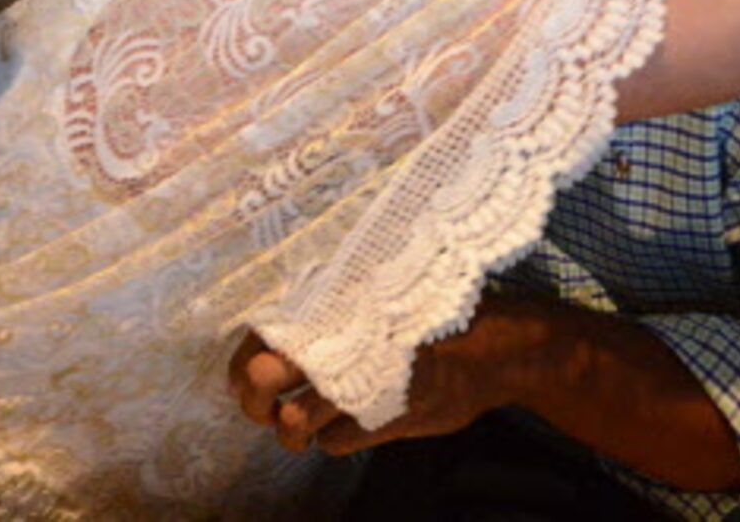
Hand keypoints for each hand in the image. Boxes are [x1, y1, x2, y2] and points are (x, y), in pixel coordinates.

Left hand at [229, 305, 518, 454]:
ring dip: (291, 430)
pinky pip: (334, 442)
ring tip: (299, 425)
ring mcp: (362, 385)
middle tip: (264, 405)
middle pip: (262, 380)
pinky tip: (344, 424)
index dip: (244, 364)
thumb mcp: (379, 296)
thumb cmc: (433, 314)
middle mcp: (340, 342)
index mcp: (332, 306)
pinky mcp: (385, 420)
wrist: (496, 350)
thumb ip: (333, 309)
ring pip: (293, 422)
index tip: (249, 377)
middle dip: (255, 400)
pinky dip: (330, 439)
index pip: (258, 337)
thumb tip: (281, 332)